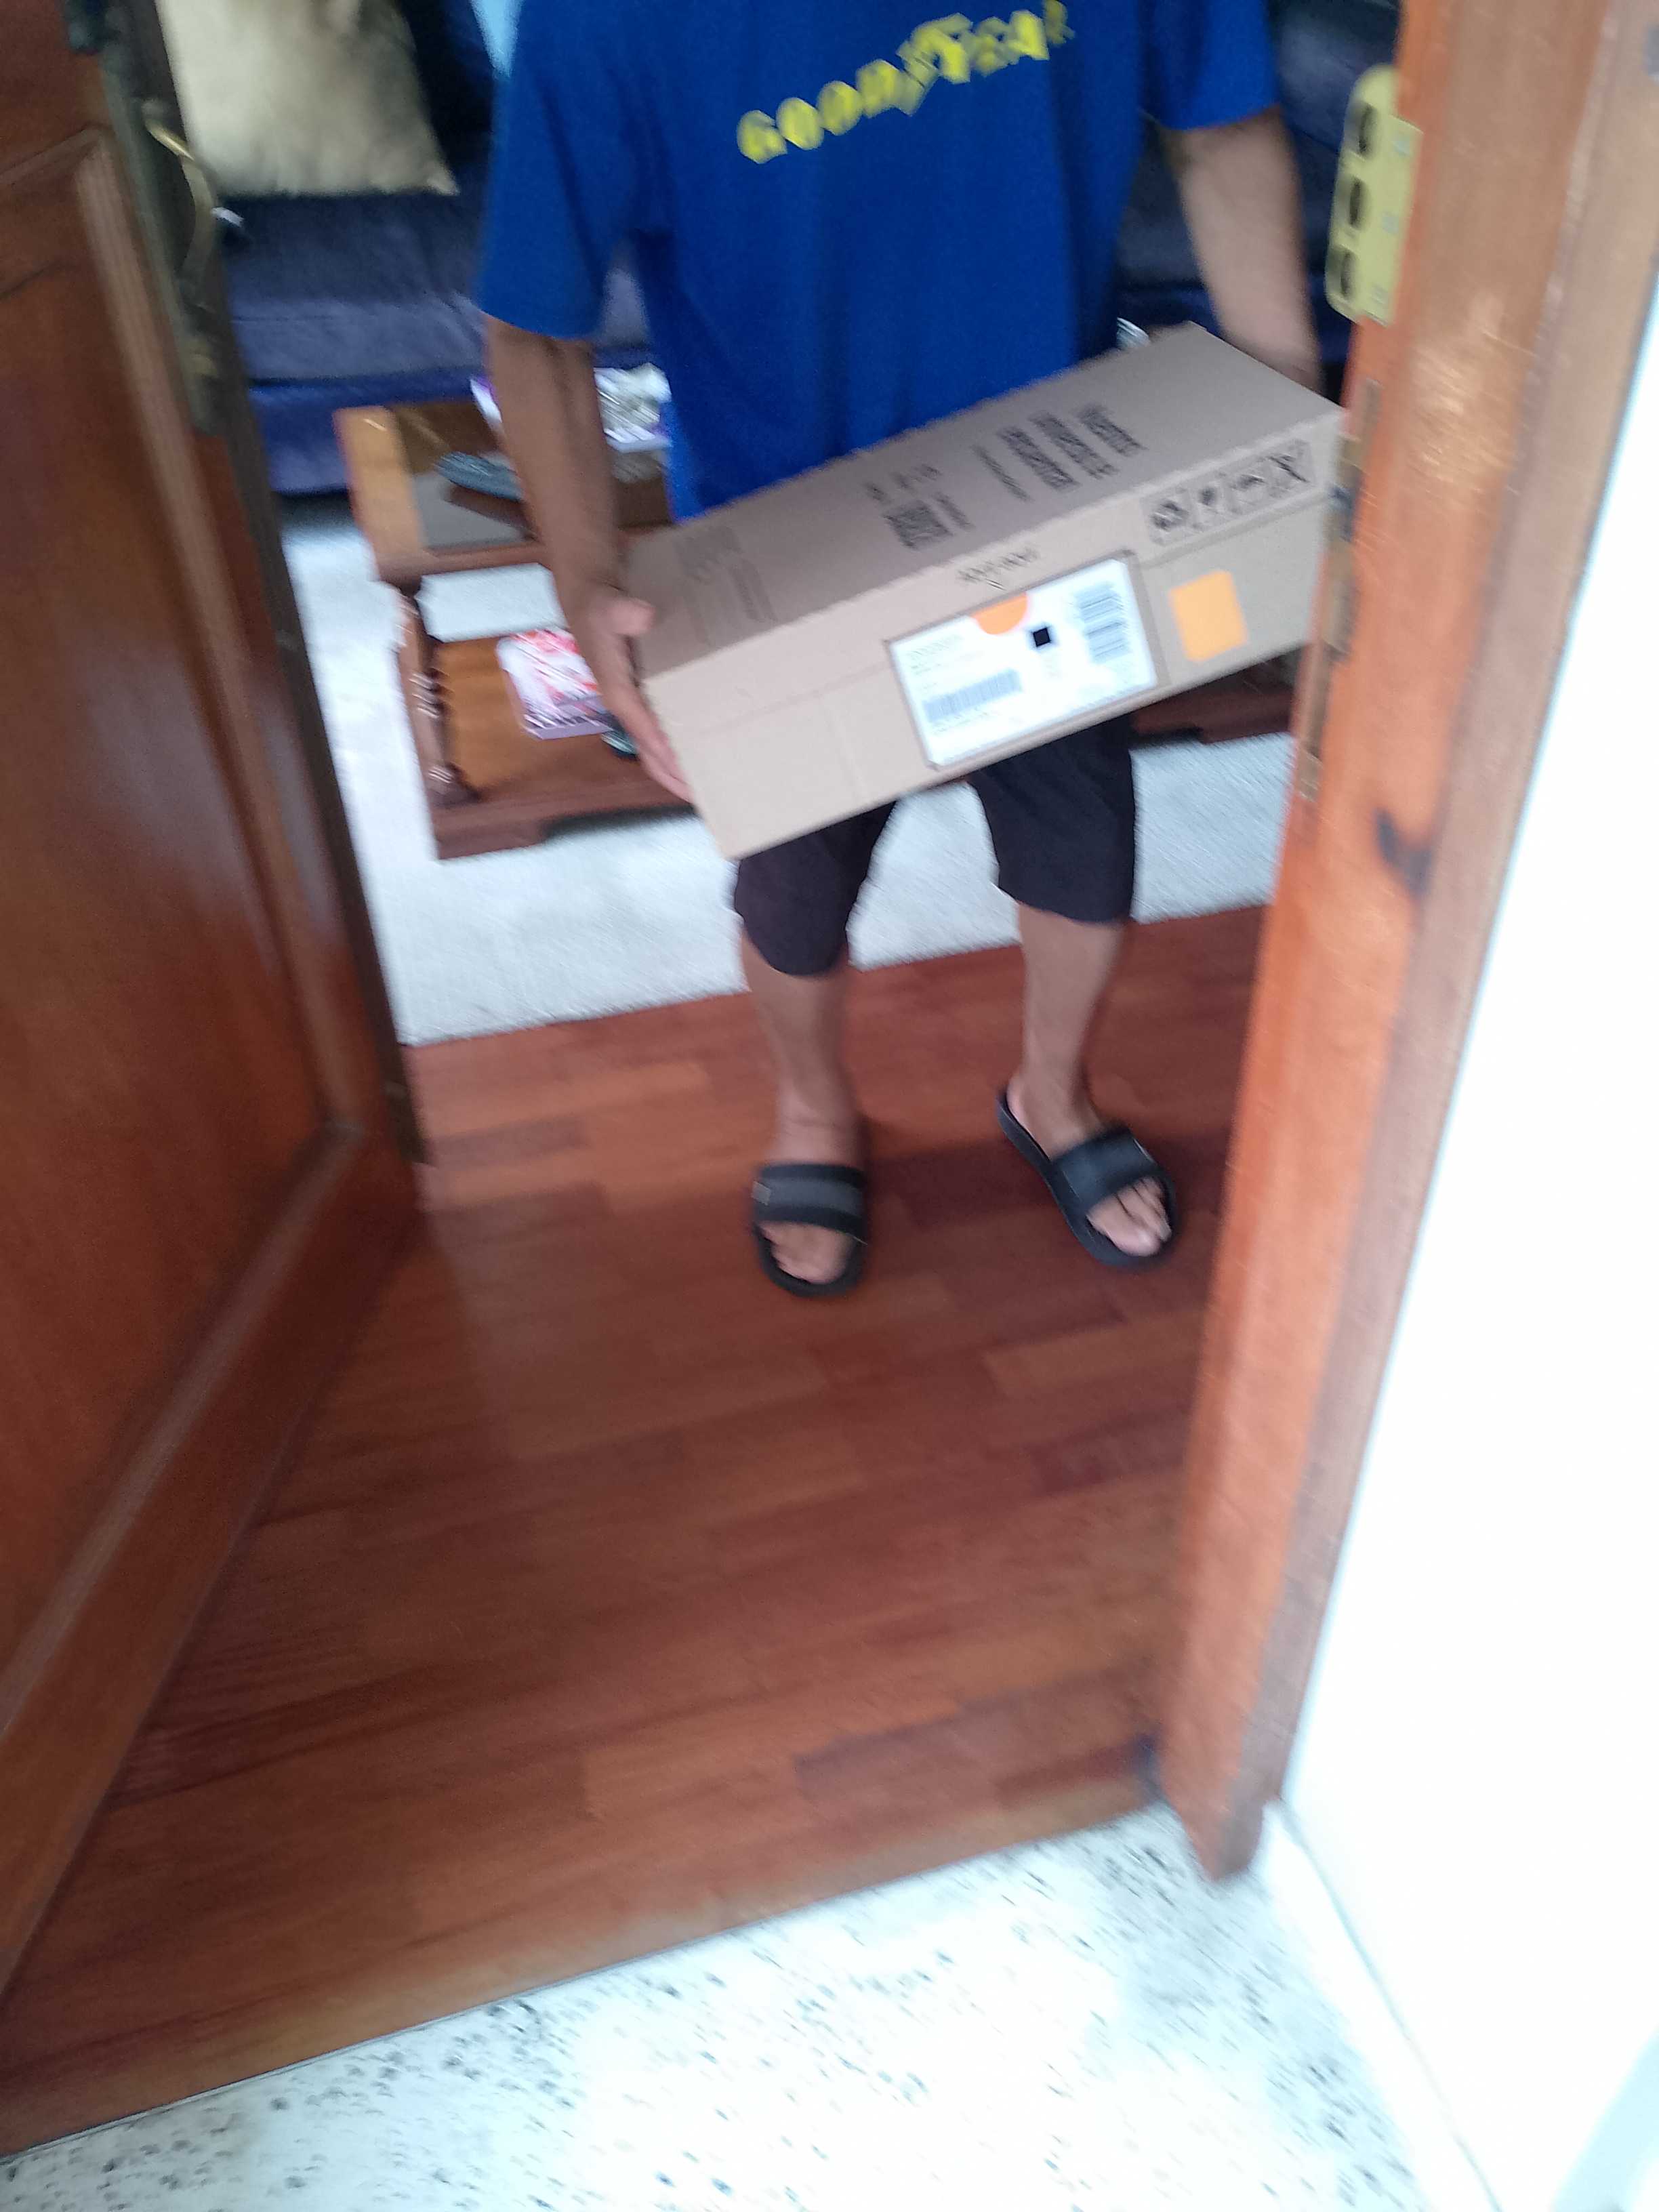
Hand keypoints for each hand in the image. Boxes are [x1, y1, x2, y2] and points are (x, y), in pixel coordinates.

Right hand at [565, 586, 688, 800]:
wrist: (589, 597)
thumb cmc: (599, 604)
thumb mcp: (607, 603)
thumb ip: (622, 611)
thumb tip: (643, 616)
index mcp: (617, 691)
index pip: (644, 730)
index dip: (666, 754)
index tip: (690, 775)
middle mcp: (627, 706)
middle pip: (650, 753)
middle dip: (674, 778)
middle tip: (706, 799)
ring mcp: (635, 705)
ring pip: (657, 748)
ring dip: (678, 770)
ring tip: (708, 788)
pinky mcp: (644, 697)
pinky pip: (662, 732)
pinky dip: (679, 748)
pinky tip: (702, 753)